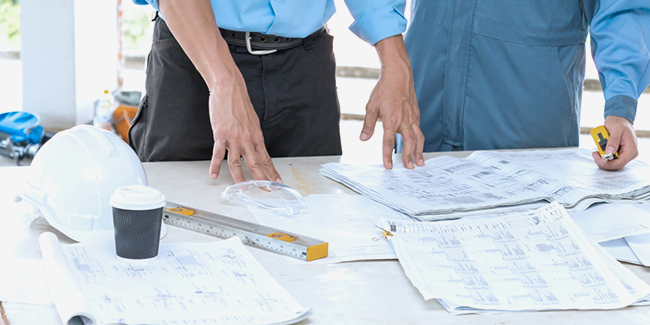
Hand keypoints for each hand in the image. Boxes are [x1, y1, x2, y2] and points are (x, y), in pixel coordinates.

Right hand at [158, 0, 281, 183]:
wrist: (229, 89)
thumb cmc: (239, 103)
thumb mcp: (252, 121)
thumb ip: (253, 136)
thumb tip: (255, 148)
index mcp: (257, 136)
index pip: (266, 158)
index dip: (272, 172)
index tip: (277, 182)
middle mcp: (248, 139)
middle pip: (256, 164)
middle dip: (262, 179)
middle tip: (267, 190)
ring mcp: (234, 138)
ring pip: (238, 163)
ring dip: (241, 178)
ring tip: (243, 189)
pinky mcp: (221, 135)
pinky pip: (218, 154)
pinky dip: (216, 166)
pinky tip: (214, 174)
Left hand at [363, 35, 424, 169]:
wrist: (399, 75)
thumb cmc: (384, 89)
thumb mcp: (371, 107)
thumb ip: (368, 125)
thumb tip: (363, 139)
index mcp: (391, 120)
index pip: (388, 142)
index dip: (388, 156)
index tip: (388, 166)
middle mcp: (404, 121)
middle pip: (409, 143)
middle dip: (409, 157)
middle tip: (409, 168)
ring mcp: (412, 118)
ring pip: (418, 138)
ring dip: (419, 152)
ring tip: (419, 162)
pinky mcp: (416, 114)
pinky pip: (419, 130)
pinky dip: (420, 141)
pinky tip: (418, 146)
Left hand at [591, 115, 637, 169]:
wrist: (619, 120)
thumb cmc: (619, 123)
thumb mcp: (616, 129)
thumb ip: (613, 141)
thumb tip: (609, 152)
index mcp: (631, 149)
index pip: (620, 163)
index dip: (608, 164)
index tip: (598, 159)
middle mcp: (629, 154)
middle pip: (615, 165)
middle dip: (603, 161)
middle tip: (595, 153)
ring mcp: (625, 154)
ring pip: (612, 163)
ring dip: (602, 159)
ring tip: (596, 151)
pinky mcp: (619, 153)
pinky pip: (611, 159)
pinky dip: (603, 156)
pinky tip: (599, 150)